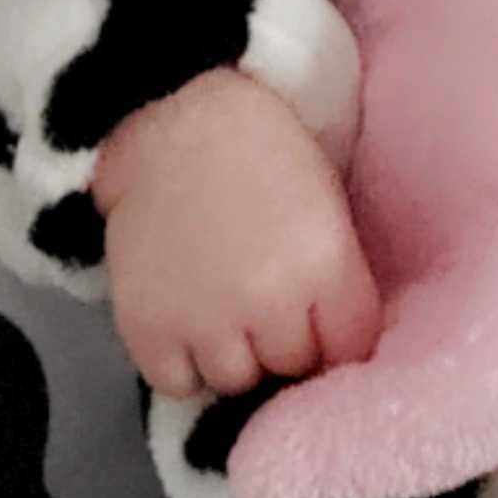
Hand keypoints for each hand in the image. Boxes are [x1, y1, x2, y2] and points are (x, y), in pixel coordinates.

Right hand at [93, 66, 381, 400]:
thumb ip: (336, 281)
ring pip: (236, 381)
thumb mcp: (326, 203)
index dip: (335, 336)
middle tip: (262, 294)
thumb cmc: (263, 150)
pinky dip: (182, 360)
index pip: (350, 351)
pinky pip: (179, 383)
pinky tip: (184, 314)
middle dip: (282, 339)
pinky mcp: (147, 330)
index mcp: (324, 267)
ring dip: (232, 351)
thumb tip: (337, 349)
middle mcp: (269, 306)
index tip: (319, 318)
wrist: (173, 114)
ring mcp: (204, 323)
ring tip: (220, 300)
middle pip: (293, 368)